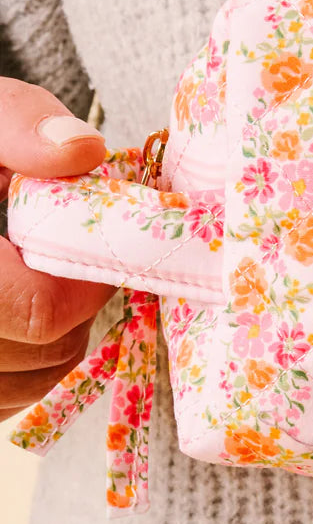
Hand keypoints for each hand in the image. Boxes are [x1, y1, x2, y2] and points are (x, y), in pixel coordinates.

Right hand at [0, 78, 114, 421]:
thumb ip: (20, 123)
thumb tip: (80, 150)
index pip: (39, 311)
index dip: (85, 284)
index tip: (92, 252)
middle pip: (41, 352)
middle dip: (72, 308)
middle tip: (63, 262)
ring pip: (24, 385)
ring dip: (49, 343)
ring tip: (33, 283)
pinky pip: (2, 400)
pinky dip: (22, 367)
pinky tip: (16, 315)